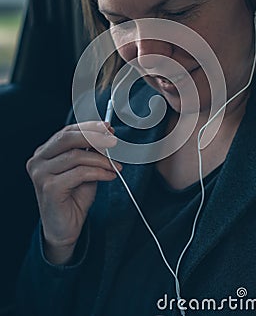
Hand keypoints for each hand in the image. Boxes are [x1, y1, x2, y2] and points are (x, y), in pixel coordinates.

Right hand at [26, 121, 121, 263]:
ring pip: (76, 156)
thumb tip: (106, 135)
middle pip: (68, 138)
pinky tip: (109, 175)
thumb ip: (90, 153)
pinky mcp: (49, 188)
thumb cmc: (73, 199)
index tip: (107, 128)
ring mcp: (41, 174)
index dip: (89, 127)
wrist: (64, 229)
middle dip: (94, 137)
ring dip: (101, 159)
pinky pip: (80, 173)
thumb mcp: (84, 170)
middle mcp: (38, 160)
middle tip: (113, 141)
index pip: (67, 132)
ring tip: (115, 166)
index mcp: (44, 152)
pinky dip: (99, 172)